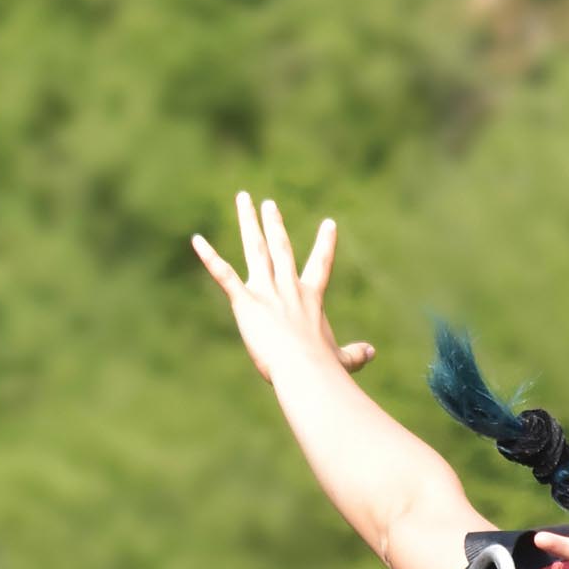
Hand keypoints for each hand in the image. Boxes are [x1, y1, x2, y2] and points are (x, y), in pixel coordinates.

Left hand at [191, 190, 375, 385]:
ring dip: (249, 223)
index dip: (325, 244)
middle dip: (274, 224)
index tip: (330, 223)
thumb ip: (355, 355)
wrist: (305, 369)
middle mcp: (288, 288)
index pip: (320, 265)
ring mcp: (266, 292)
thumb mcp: (343, 361)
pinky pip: (224, 274)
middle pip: (281, 247)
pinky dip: (209, 257)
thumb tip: (371, 353)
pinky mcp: (245, 301)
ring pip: (256, 249)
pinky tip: (197, 240)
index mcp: (310, 299)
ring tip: (243, 199)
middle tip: (268, 203)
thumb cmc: (324, 369)